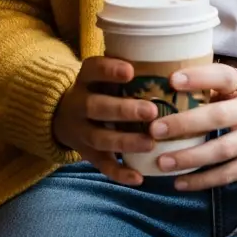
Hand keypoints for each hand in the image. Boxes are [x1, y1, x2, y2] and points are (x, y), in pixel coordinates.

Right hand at [52, 57, 158, 185]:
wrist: (61, 114)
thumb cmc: (99, 89)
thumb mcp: (103, 75)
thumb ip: (129, 68)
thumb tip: (175, 59)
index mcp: (85, 80)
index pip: (93, 70)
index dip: (110, 71)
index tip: (130, 71)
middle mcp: (79, 104)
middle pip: (96, 107)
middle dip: (123, 110)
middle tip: (151, 111)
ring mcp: (81, 131)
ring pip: (100, 138)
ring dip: (125, 141)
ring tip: (150, 143)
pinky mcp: (87, 153)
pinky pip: (102, 165)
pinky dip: (119, 172)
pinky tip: (138, 177)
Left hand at [149, 64, 236, 191]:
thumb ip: (218, 88)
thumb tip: (171, 88)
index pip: (223, 77)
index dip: (198, 77)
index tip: (172, 80)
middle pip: (218, 117)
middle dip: (185, 124)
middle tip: (155, 130)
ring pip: (222, 151)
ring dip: (190, 158)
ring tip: (163, 163)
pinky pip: (230, 174)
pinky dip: (204, 180)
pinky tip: (181, 183)